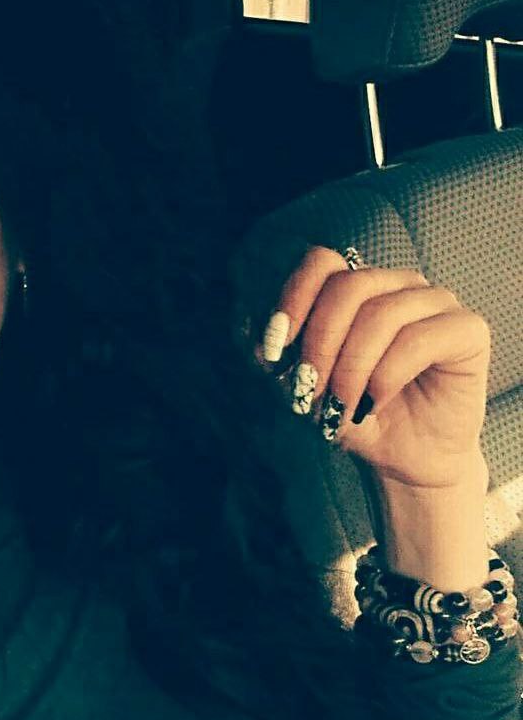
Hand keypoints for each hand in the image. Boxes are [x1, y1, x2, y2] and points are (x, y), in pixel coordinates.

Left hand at [253, 246, 491, 490]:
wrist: (399, 458)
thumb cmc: (348, 414)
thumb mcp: (297, 385)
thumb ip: (272, 355)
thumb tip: (253, 329)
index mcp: (354, 288)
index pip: (320, 261)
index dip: (293, 298)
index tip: (274, 347)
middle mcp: (395, 285)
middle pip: (348, 286)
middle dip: (319, 344)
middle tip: (310, 390)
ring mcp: (434, 302)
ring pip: (381, 314)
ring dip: (349, 369)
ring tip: (340, 406)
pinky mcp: (467, 330)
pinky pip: (418, 340)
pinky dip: (384, 378)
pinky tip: (373, 404)